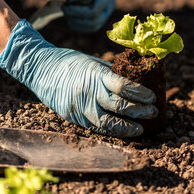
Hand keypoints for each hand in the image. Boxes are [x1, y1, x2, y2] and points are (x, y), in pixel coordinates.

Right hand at [0, 20, 156, 136]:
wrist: (40, 69)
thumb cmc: (71, 62)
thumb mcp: (93, 62)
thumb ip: (111, 74)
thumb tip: (134, 83)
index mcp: (95, 74)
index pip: (123, 86)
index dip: (140, 94)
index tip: (153, 97)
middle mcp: (88, 92)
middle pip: (119, 106)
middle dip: (139, 111)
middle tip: (153, 112)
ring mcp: (79, 107)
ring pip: (108, 123)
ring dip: (127, 128)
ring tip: (140, 128)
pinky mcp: (73, 117)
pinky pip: (96, 128)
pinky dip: (112, 131)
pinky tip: (123, 131)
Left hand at [62, 0, 114, 32]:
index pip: (93, 12)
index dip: (78, 12)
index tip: (65, 5)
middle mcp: (108, 7)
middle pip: (94, 23)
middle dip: (76, 19)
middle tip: (64, 8)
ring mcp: (104, 12)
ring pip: (92, 27)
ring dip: (77, 24)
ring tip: (66, 12)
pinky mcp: (98, 15)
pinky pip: (89, 26)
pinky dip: (78, 24)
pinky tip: (70, 15)